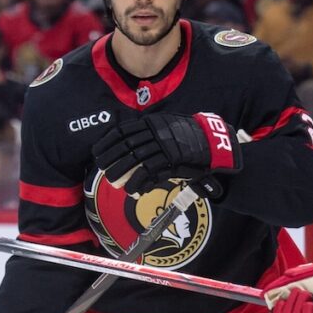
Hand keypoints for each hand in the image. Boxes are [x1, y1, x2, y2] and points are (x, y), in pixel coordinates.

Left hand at [92, 112, 241, 193]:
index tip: (98, 153)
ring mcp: (165, 146)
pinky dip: (138, 182)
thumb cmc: (190, 138)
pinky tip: (132, 190)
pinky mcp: (173, 160)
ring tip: (114, 183)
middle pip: (126, 146)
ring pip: (135, 160)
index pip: (123, 131)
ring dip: (121, 173)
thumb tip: (130, 147)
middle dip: (111, 160)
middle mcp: (156, 132)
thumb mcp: (168, 128)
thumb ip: (151, 134)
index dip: (107, 143)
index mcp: (153, 122)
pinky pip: (150, 172)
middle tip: (103, 171)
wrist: (214, 143)